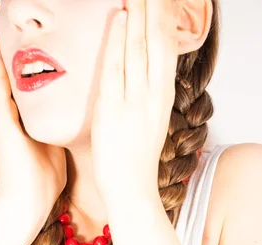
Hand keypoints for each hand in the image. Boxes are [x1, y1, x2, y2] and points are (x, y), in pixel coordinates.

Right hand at [0, 0, 66, 220]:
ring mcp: (0, 112)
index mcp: (22, 114)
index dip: (16, 49)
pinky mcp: (0, 117)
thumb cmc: (43, 177)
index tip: (18, 26)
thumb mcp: (55, 139)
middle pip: (0, 64)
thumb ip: (58, 122)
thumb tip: (75, 110)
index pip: (17, 74)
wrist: (29, 200)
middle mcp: (8, 109)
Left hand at [90, 0, 178, 204]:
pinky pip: (116, 67)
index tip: (158, 0)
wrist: (131, 190)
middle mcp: (154, 94)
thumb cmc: (135, 160)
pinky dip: (118, 40)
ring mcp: (135, 100)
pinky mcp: (114, 109)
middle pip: (155, 39)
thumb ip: (144, 95)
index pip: (166, 47)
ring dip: (138, 13)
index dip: (163, 19)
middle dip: (152, 8)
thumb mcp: (147, 121)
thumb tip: (138, 73)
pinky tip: (120, 17)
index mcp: (163, 96)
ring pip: (139, 47)